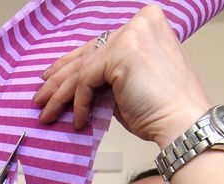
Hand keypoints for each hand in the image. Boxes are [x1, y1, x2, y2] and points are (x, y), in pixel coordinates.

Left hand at [33, 5, 209, 146]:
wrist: (181, 121)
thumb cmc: (162, 108)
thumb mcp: (130, 83)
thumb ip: (107, 74)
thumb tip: (77, 84)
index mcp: (147, 22)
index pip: (99, 44)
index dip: (73, 62)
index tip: (51, 77)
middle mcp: (140, 22)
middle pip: (88, 53)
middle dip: (60, 79)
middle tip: (41, 97)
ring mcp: (131, 34)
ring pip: (83, 67)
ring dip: (60, 94)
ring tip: (46, 111)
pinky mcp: (121, 52)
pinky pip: (86, 80)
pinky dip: (78, 102)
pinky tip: (78, 120)